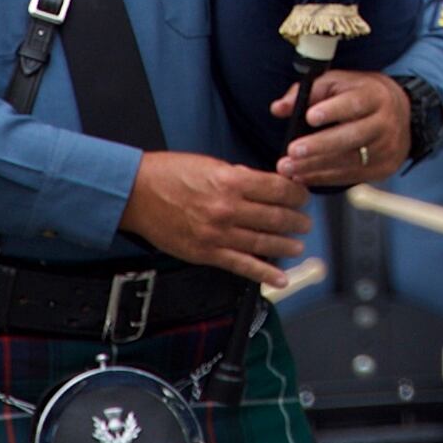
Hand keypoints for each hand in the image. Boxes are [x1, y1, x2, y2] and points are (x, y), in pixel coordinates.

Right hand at [121, 151, 309, 286]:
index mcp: (232, 181)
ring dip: (286, 245)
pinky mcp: (207, 253)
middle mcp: (228, 209)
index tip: (303, 196)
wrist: (137, 194)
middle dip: (297, 220)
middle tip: (305, 221)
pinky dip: (264, 273)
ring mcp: (218, 234)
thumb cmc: (171, 174)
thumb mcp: (212, 164)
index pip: (278, 189)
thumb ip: (242, 177)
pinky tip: (280, 277)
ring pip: (264, 243)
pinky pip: (242, 266)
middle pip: (276, 217)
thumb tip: (269, 186)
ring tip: (297, 245)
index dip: (297, 194)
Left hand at [274, 70, 413, 189]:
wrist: (401, 115)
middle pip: (353, 136)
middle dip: (320, 145)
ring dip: (315, 166)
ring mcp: (386, 148)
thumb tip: (279, 108)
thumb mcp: (339, 83)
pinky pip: (350, 176)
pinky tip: (302, 176)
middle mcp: (384, 123)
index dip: (333, 111)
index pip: (355, 103)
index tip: (309, 117)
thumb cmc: (361, 95)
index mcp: (375, 96)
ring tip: (289, 168)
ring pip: (350, 161)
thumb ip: (309, 93)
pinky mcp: (382, 168)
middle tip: (292, 151)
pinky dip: (324, 178)